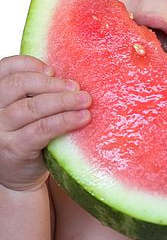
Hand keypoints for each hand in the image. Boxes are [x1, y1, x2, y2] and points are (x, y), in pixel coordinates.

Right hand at [0, 55, 90, 191]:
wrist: (20, 175)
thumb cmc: (27, 133)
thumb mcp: (25, 108)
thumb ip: (35, 91)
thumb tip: (69, 75)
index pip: (6, 68)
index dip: (30, 64)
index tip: (53, 70)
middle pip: (19, 84)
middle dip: (52, 83)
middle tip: (76, 87)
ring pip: (32, 107)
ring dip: (64, 101)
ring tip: (85, 101)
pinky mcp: (13, 149)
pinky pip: (42, 129)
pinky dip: (65, 120)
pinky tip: (82, 118)